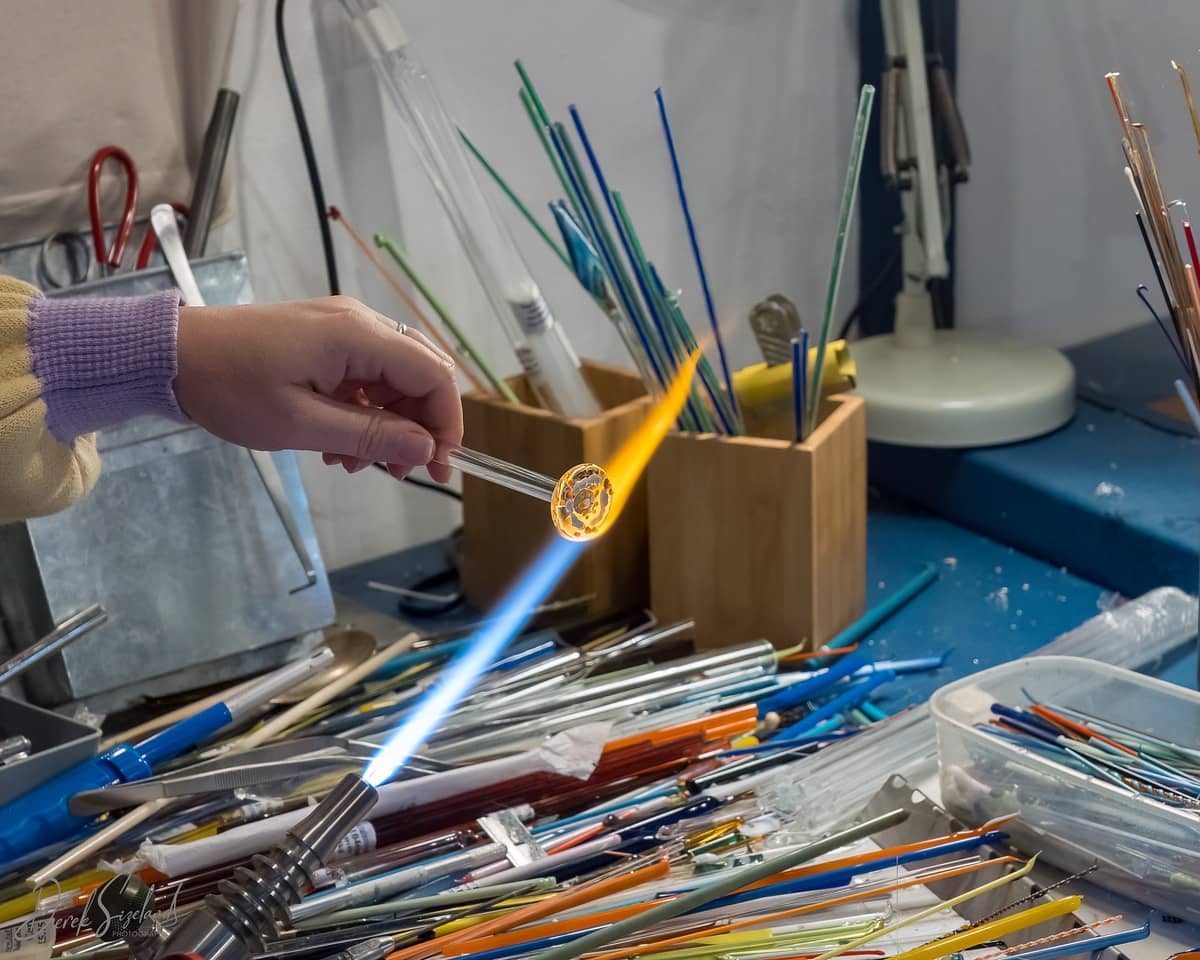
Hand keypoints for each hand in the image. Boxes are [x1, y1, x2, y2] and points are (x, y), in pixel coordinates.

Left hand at [174, 296, 461, 481]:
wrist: (170, 355)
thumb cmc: (231, 389)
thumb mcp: (302, 424)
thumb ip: (371, 436)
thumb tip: (426, 449)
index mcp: (358, 336)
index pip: (434, 375)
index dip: (446, 423)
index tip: (437, 468)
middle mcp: (359, 322)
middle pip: (421, 373)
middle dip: (420, 426)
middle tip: (398, 470)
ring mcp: (342, 327)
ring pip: (395, 378)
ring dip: (389, 424)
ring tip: (357, 464)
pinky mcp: (324, 338)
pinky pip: (366, 375)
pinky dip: (365, 412)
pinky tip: (338, 444)